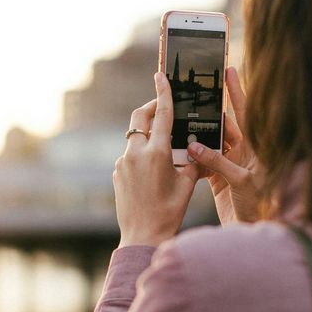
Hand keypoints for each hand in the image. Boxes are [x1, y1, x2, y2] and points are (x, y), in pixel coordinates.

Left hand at [113, 72, 201, 246]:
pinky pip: (130, 155)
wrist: (142, 235)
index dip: (163, 92)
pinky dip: (141, 154)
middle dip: (151, 108)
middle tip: (162, 107)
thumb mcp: (188, 183)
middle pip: (140, 118)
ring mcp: (123, 163)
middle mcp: (136, 154)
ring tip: (164, 149)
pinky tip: (152, 171)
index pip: (162, 114)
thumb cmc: (170, 211)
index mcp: (158, 153)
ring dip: (148, 136)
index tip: (160, 75)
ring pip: (135, 138)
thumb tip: (195, 146)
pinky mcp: (117, 172)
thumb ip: (192, 159)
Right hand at [186, 67, 262, 224]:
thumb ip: (219, 163)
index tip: (229, 69)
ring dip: (198, 135)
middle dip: (210, 111)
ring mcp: (231, 164)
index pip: (247, 112)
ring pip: (211, 143)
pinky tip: (181, 151)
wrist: (255, 233)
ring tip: (182, 120)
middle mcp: (244, 152)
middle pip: (225, 125)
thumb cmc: (260, 207)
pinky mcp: (220, 179)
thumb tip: (195, 146)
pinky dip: (193, 158)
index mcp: (256, 147)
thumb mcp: (242, 182)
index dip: (238, 91)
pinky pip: (203, 162)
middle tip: (194, 93)